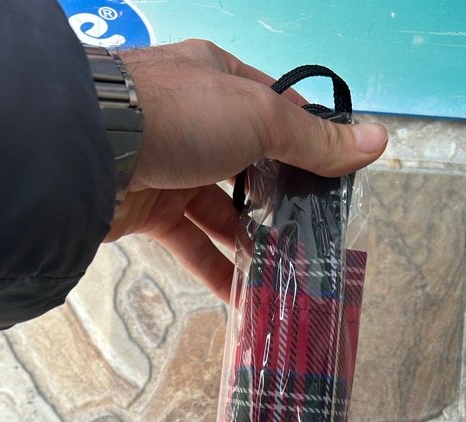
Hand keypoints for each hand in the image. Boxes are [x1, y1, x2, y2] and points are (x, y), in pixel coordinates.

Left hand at [105, 40, 387, 299]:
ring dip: (252, 242)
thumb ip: (314, 142)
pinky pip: (191, 243)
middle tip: (316, 237)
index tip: (336, 182)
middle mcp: (196, 120)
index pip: (277, 111)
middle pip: (251, 165)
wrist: (88, 149)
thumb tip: (377, 141)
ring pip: (221, 211)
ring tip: (287, 273)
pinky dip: (216, 269)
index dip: (309, 145)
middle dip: (282, 202)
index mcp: (221, 81)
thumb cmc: (178, 115)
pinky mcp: (149, 208)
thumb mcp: (260, 120)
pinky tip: (242, 297)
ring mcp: (170, 166)